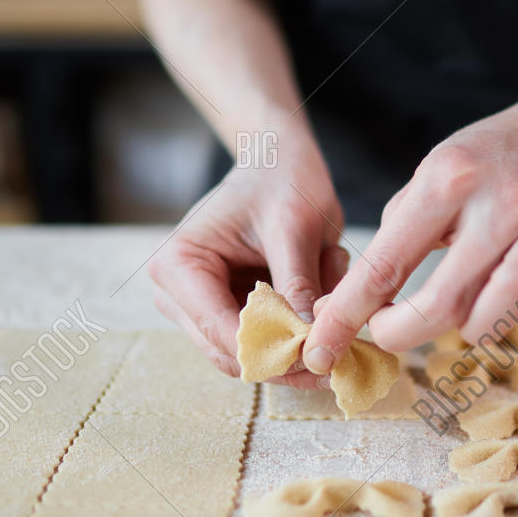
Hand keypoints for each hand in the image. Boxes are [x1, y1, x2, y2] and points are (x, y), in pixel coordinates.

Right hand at [149, 155, 350, 386]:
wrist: (277, 161)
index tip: (320, 353)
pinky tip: (323, 291)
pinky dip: (299, 329)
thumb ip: (298, 284)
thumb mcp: (295, 228)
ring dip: (297, 340)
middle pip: (231, 354)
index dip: (271, 351)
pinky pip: (264, 342)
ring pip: (251, 355)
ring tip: (333, 295)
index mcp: (178, 264)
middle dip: (288, 355)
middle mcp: (176, 293)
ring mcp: (197, 307)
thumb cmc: (281, 180)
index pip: (220, 330)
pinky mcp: (224, 312)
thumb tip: (309, 342)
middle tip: (341, 350)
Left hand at [304, 90, 517, 372]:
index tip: (322, 346)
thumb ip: (392, 239)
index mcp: (450, 179)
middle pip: (445, 304)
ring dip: (474, 332)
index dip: (349, 315)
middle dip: (403, 335)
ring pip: (503, 315)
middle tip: (390, 334)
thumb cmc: (481, 165)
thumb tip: (340, 310)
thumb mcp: (427, 178)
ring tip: (467, 313)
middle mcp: (504, 202)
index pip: (387, 264)